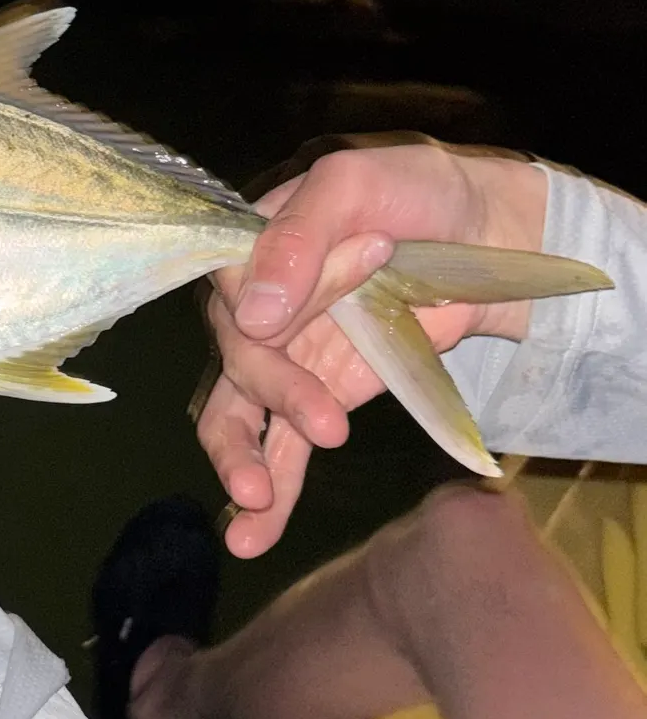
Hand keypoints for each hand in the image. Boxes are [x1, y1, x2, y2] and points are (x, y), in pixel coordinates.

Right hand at [196, 137, 547, 558]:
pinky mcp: (318, 401)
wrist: (486, 236)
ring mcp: (285, 360)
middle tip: (321, 425)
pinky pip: (283, 448)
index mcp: (249, 252)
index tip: (338, 305)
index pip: (232, 293)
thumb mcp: (356, 184)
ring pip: (240, 417)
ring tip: (252, 501)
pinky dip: (273, 493)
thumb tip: (252, 314)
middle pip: (235, 363)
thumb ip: (300, 237)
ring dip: (242, 462)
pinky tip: (253, 533)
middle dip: (271, 399)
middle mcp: (254, 311)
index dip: (268, 316)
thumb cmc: (415, 192)